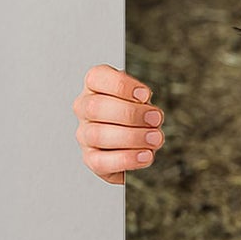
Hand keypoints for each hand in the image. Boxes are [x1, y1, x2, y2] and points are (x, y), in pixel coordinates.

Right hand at [73, 64, 164, 184]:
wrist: (135, 141)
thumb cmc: (137, 112)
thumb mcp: (142, 99)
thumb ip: (143, 102)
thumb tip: (150, 114)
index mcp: (95, 86)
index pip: (96, 78)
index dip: (121, 86)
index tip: (145, 95)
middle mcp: (84, 109)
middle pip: (96, 107)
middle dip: (131, 114)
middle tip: (155, 119)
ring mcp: (85, 135)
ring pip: (99, 135)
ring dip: (133, 137)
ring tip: (155, 138)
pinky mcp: (91, 159)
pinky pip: (102, 161)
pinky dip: (127, 158)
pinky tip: (145, 155)